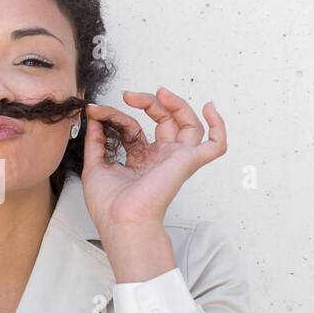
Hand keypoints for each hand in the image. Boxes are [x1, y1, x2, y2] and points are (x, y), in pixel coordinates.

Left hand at [80, 88, 226, 279]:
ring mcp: (176, 159)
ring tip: (159, 93)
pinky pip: (215, 145)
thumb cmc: (110, 205)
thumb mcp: (95, 165)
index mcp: (140, 160)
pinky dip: (218, 126)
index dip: (116, 115)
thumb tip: (94, 117)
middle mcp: (160, 158)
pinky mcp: (188, 162)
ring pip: (188, 125)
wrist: (121, 219)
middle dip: (148, 103)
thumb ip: (96, 140)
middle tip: (128, 95)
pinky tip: (210, 108)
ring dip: (176, 104)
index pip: (134, 128)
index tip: (97, 111)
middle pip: (164, 121)